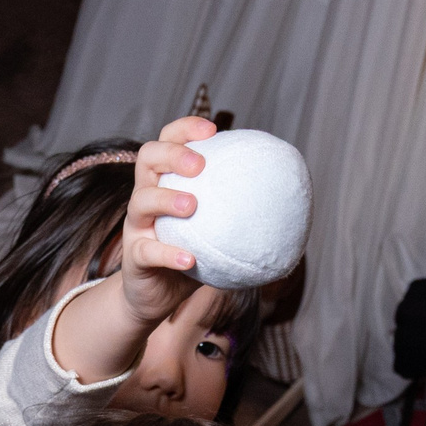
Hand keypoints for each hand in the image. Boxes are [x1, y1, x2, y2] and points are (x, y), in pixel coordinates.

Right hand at [117, 116, 221, 327]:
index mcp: (164, 181)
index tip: (212, 130)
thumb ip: (239, 214)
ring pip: (142, 199)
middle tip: (199, 165)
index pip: (167, 140)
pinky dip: (169, 253)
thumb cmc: (190, 259)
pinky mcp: (134, 256)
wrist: (156, 297)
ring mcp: (137, 226)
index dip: (185, 128)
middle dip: (173, 154)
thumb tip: (291, 204)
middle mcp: (145, 196)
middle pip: (148, 157)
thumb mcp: (215, 232)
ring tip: (192, 206)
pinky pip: (148, 251)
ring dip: (167, 198)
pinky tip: (190, 260)